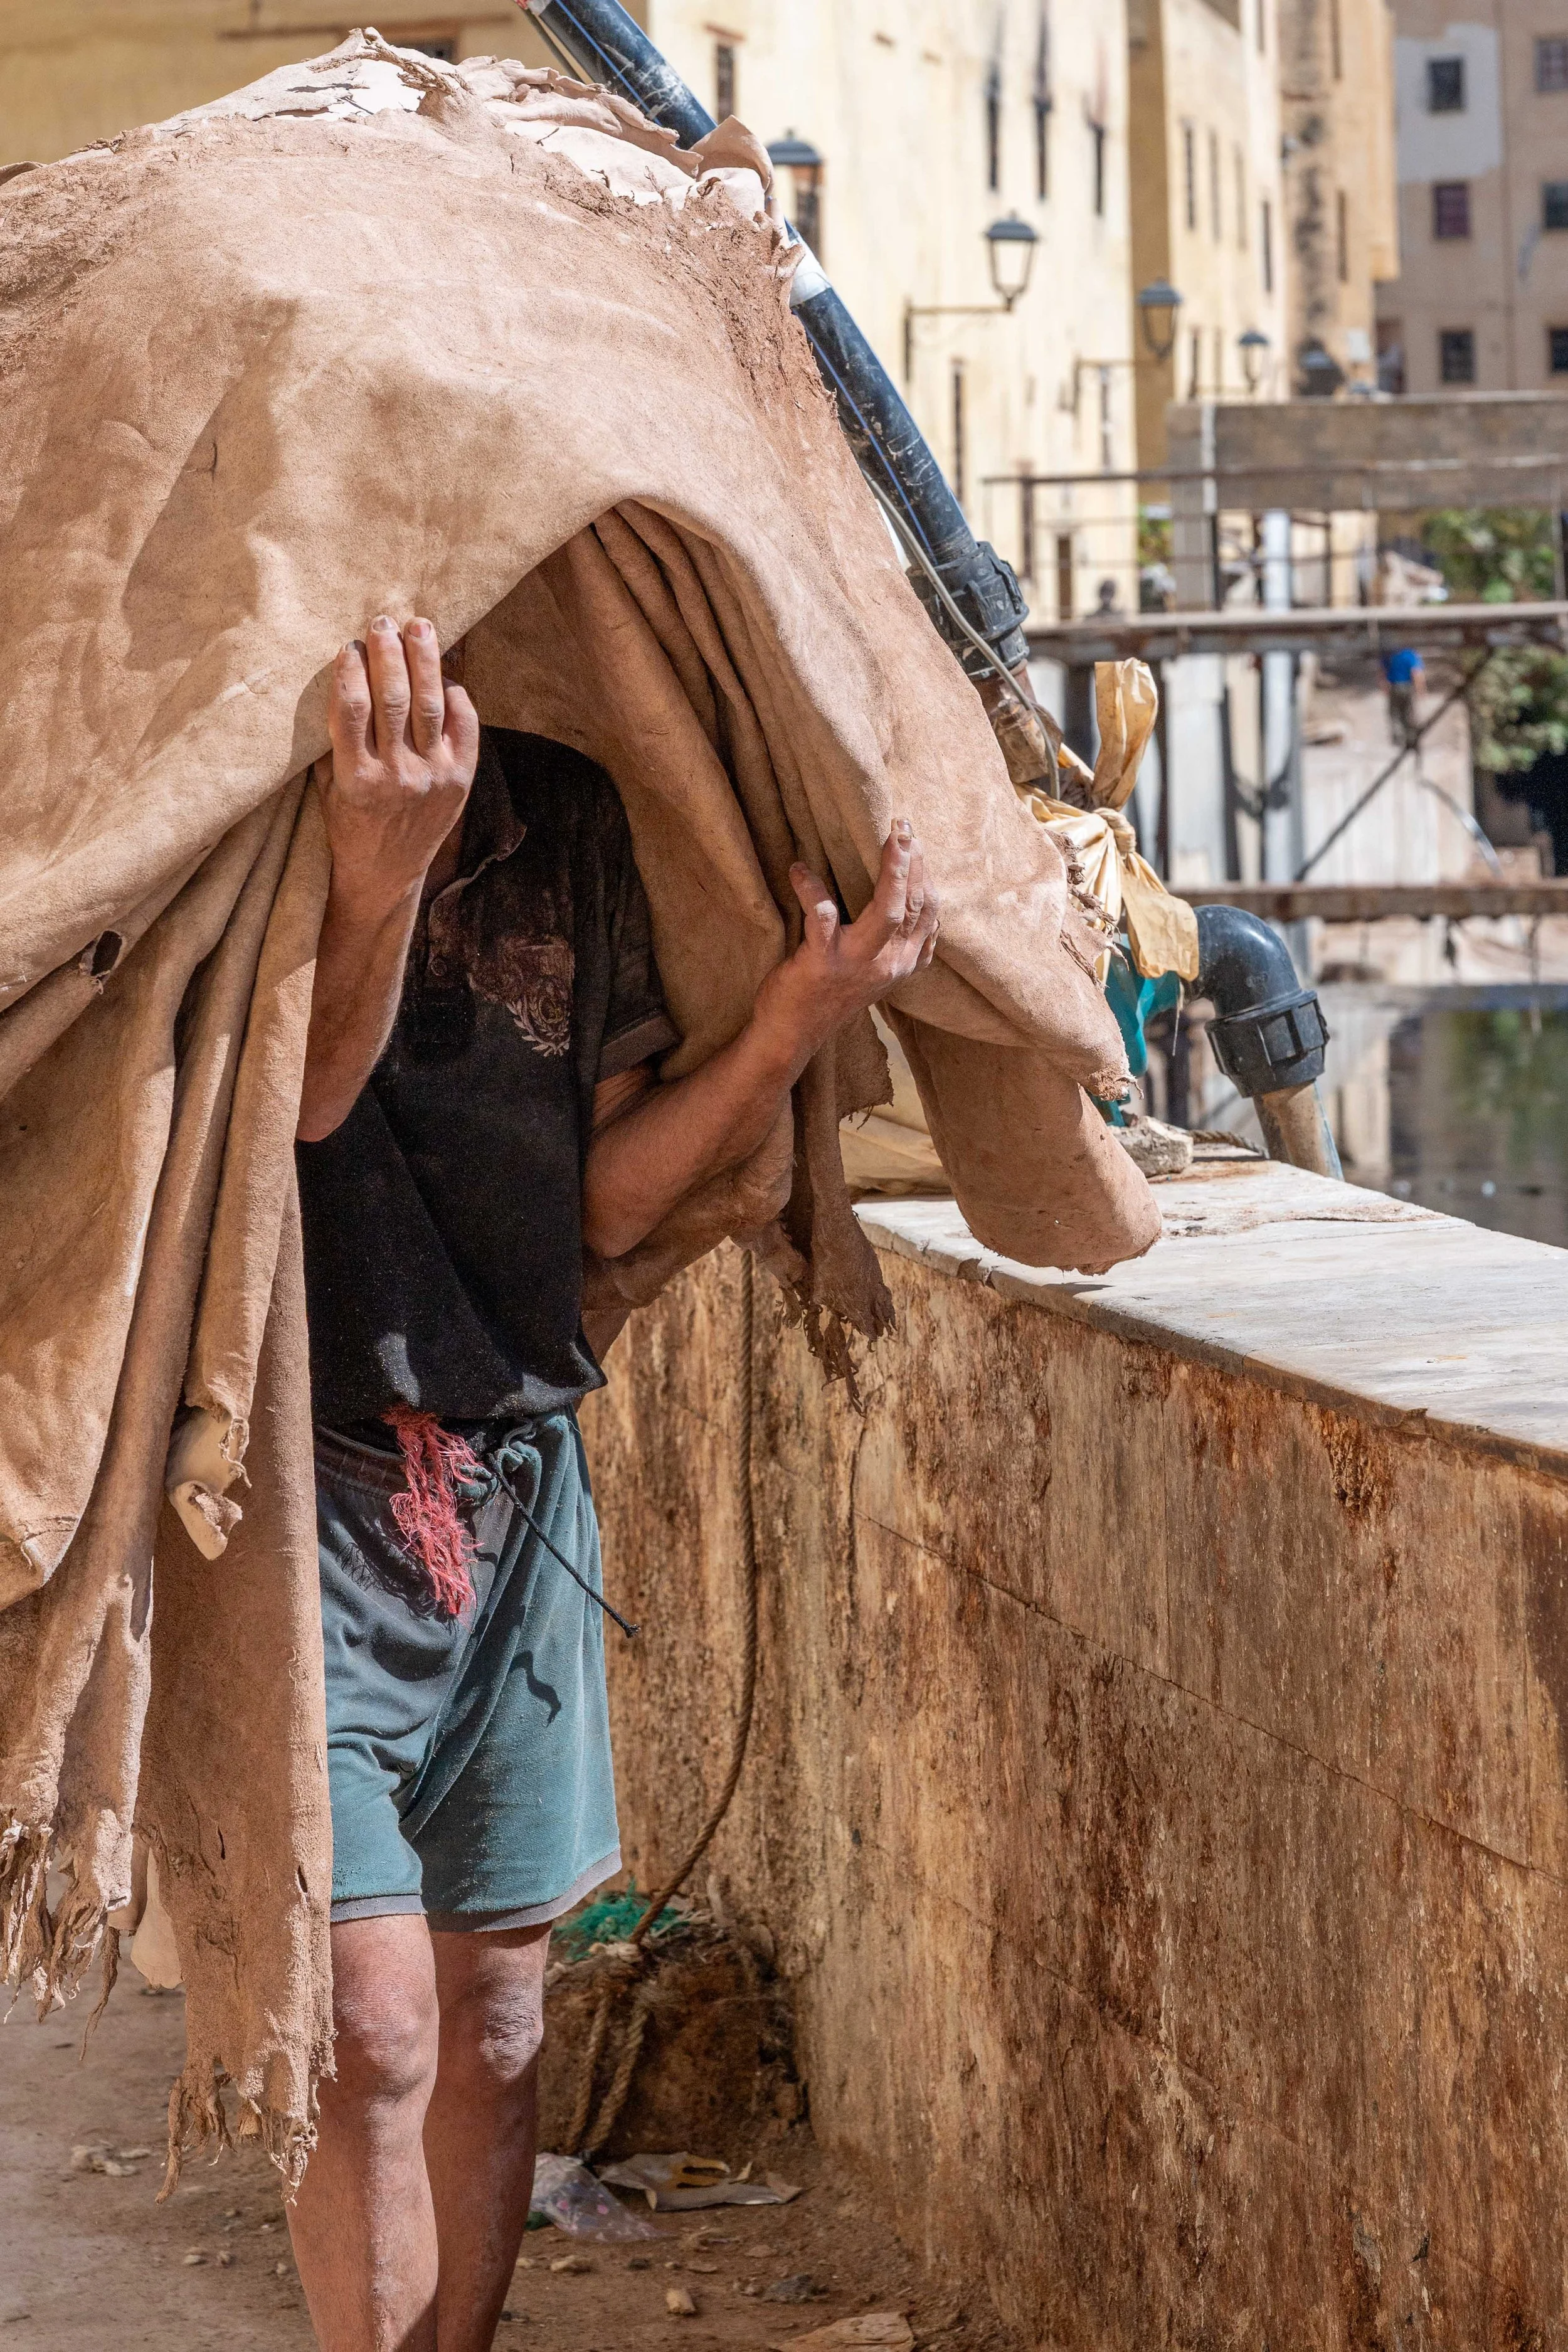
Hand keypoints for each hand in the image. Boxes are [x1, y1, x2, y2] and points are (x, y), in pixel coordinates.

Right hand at [317, 616, 478, 909]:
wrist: (387, 875)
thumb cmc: (349, 823)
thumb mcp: (327, 786)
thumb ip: (334, 739)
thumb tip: (342, 676)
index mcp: (355, 779)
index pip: (352, 710)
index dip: (351, 672)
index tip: (348, 645)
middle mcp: (397, 776)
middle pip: (394, 699)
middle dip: (389, 654)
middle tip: (382, 621)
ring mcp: (433, 778)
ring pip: (431, 706)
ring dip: (425, 661)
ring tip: (420, 627)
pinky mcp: (461, 781)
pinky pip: (464, 726)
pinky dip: (456, 695)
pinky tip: (444, 674)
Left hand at [752, 819, 939, 1075]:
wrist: (793, 1032)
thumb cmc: (830, 992)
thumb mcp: (876, 969)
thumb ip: (896, 940)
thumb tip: (908, 897)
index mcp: (903, 962)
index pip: (929, 913)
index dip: (926, 875)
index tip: (916, 842)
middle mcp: (889, 963)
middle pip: (914, 906)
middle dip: (914, 862)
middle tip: (904, 826)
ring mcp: (858, 964)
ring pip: (888, 911)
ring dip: (893, 870)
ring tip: (891, 837)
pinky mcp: (823, 962)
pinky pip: (822, 916)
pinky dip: (810, 889)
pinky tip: (798, 871)